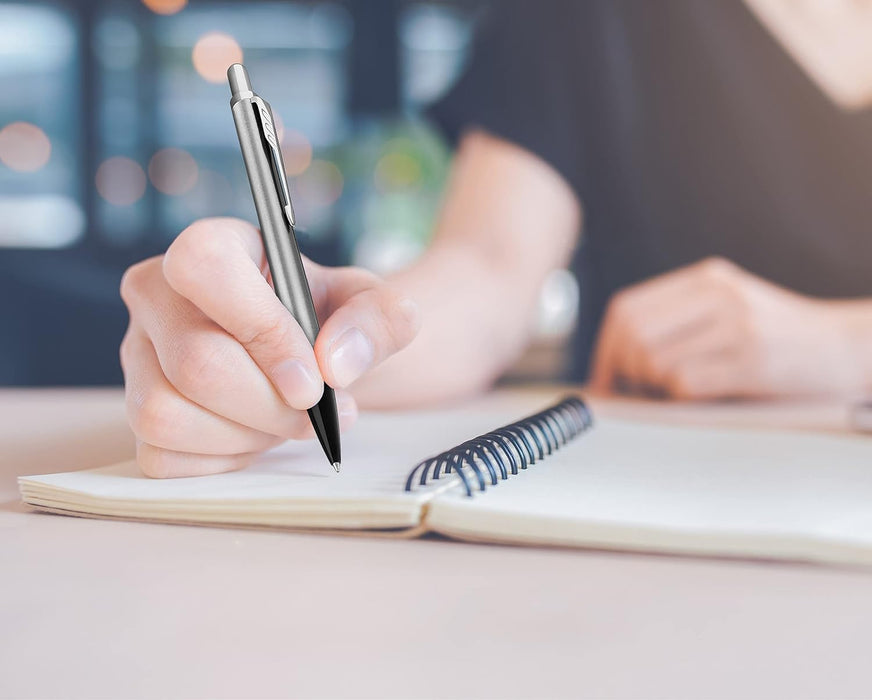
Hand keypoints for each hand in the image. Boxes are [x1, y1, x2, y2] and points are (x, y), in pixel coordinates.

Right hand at [120, 217, 420, 477]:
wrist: (315, 360)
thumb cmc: (334, 321)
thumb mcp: (376, 308)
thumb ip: (379, 321)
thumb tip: (336, 363)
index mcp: (212, 246)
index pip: (203, 267)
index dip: (262, 329)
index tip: (313, 379)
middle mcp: (157, 295)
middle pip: (195, 363)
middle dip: (270, 405)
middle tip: (317, 413)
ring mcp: (137, 355)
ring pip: (164, 414)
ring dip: (245, 435)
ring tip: (287, 422)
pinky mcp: (135, 411)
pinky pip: (160, 455)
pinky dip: (220, 460)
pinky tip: (254, 437)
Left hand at [590, 257, 859, 399]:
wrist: (850, 348)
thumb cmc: (781, 340)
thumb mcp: (729, 310)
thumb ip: (680, 321)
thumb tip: (615, 362)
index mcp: (707, 279)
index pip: (627, 308)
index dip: (606, 349)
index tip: (606, 378)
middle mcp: (719, 294)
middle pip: (633, 333)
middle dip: (625, 371)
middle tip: (638, 392)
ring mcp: (737, 325)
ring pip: (654, 360)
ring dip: (655, 388)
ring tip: (677, 393)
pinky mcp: (753, 360)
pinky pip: (685, 383)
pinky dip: (681, 398)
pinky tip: (702, 397)